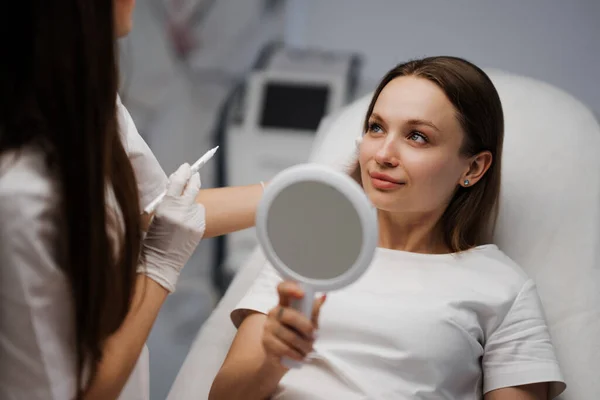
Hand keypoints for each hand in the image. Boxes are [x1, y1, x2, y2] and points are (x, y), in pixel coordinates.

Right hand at [140, 163, 205, 291]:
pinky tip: (185, 225)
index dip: (183, 172)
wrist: (161, 262)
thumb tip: (177, 181)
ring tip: (181, 215)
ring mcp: (193, 221)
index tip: (186, 166)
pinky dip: (194, 215)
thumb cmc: (153, 237)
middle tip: (194, 174)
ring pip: (196, 202)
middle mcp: (182, 212)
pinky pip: (199, 214)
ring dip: (191, 202)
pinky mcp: (200, 228)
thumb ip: (167, 199)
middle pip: (193, 188)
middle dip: (194, 178)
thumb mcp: (155, 215)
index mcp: (166, 208)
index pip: (178, 182)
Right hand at [262, 281, 326, 365]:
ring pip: (289, 335)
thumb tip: (323, 297)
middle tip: (313, 336)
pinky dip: (296, 354)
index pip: (282, 288)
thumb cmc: (297, 336)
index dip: (290, 288)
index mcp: (285, 303)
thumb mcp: (309, 322)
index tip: (302, 294)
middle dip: (305, 328)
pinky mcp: (266, 342)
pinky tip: (300, 355)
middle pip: (289, 315)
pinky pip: (285, 348)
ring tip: (308, 349)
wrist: (283, 357)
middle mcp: (274, 312)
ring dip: (303, 345)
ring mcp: (268, 327)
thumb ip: (313, 310)